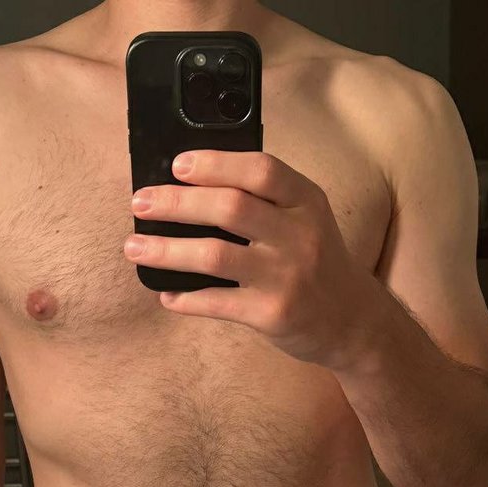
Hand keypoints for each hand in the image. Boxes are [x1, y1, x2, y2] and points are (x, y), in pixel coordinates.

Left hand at [125, 149, 377, 370]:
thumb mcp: (307, 220)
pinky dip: (185, 298)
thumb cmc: (317, 263)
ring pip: (215, 256)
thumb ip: (266, 201)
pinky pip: (217, 303)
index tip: (177, 165)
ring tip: (134, 247)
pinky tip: (165, 294)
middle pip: (229, 208)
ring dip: (167, 250)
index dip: (215, 164)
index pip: (261, 170)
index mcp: (306, 202)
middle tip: (141, 202)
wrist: (353, 322)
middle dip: (177, 203)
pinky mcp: (272, 315)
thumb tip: (192, 187)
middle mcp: (298, 236)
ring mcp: (285, 277)